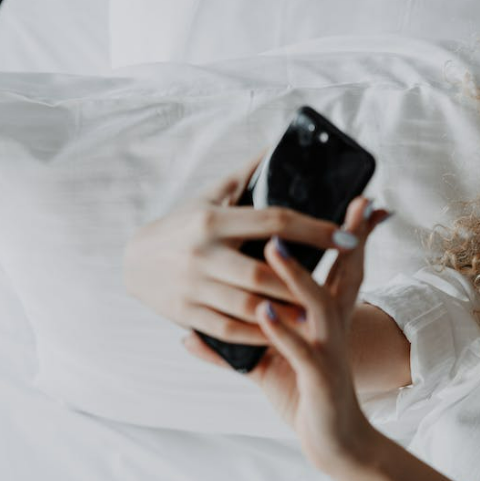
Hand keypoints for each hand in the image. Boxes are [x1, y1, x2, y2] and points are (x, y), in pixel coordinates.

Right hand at [123, 148, 345, 344]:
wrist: (132, 261)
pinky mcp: (185, 312)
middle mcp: (202, 252)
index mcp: (213, 219)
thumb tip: (278, 147)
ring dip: (285, 311)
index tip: (348, 236)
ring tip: (316, 314)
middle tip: (336, 286)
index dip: (314, 229)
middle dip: (301, 281)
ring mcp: (192, 285)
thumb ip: (246, 175)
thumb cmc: (183, 225)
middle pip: (263, 271)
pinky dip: (258, 333)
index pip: (274, 221)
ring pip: (248, 304)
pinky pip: (228, 328)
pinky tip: (282, 331)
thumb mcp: (210, 195)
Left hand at [183, 196, 390, 478]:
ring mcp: (329, 349)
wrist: (335, 438)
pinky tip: (263, 313)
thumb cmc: (304, 392)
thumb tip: (189, 337)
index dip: (347, 231)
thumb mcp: (274, 360)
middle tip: (348, 201)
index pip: (342, 264)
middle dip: (343, 236)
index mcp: (327, 315)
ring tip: (272, 250)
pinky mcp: (319, 376)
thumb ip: (237, 342)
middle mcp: (334, 325)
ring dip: (294, 277)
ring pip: (317, 305)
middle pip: (347, 272)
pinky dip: (281, 331)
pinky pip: (299, 350)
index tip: (358, 198)